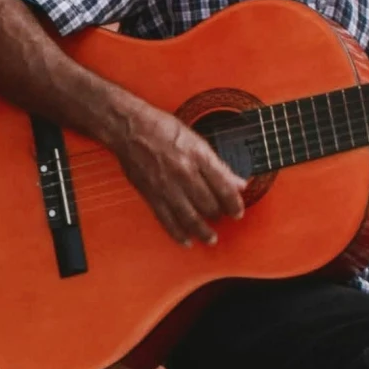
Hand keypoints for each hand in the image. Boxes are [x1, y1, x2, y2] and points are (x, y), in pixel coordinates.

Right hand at [115, 99, 247, 245]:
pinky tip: (186, 240)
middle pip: (208, 204)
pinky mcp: (151, 195)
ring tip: (210, 238)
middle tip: (222, 218)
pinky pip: (167, 220)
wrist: (130, 129)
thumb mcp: (196, 141)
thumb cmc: (162, 129)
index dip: (234, 203)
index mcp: (198, 157)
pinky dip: (177, 234)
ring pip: (190, 217)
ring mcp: (166, 186)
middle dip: (219, 215)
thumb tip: (238, 182)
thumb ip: (218, 165)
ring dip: (203, 231)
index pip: (223, 187)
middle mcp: (183, 173)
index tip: (237, 211)